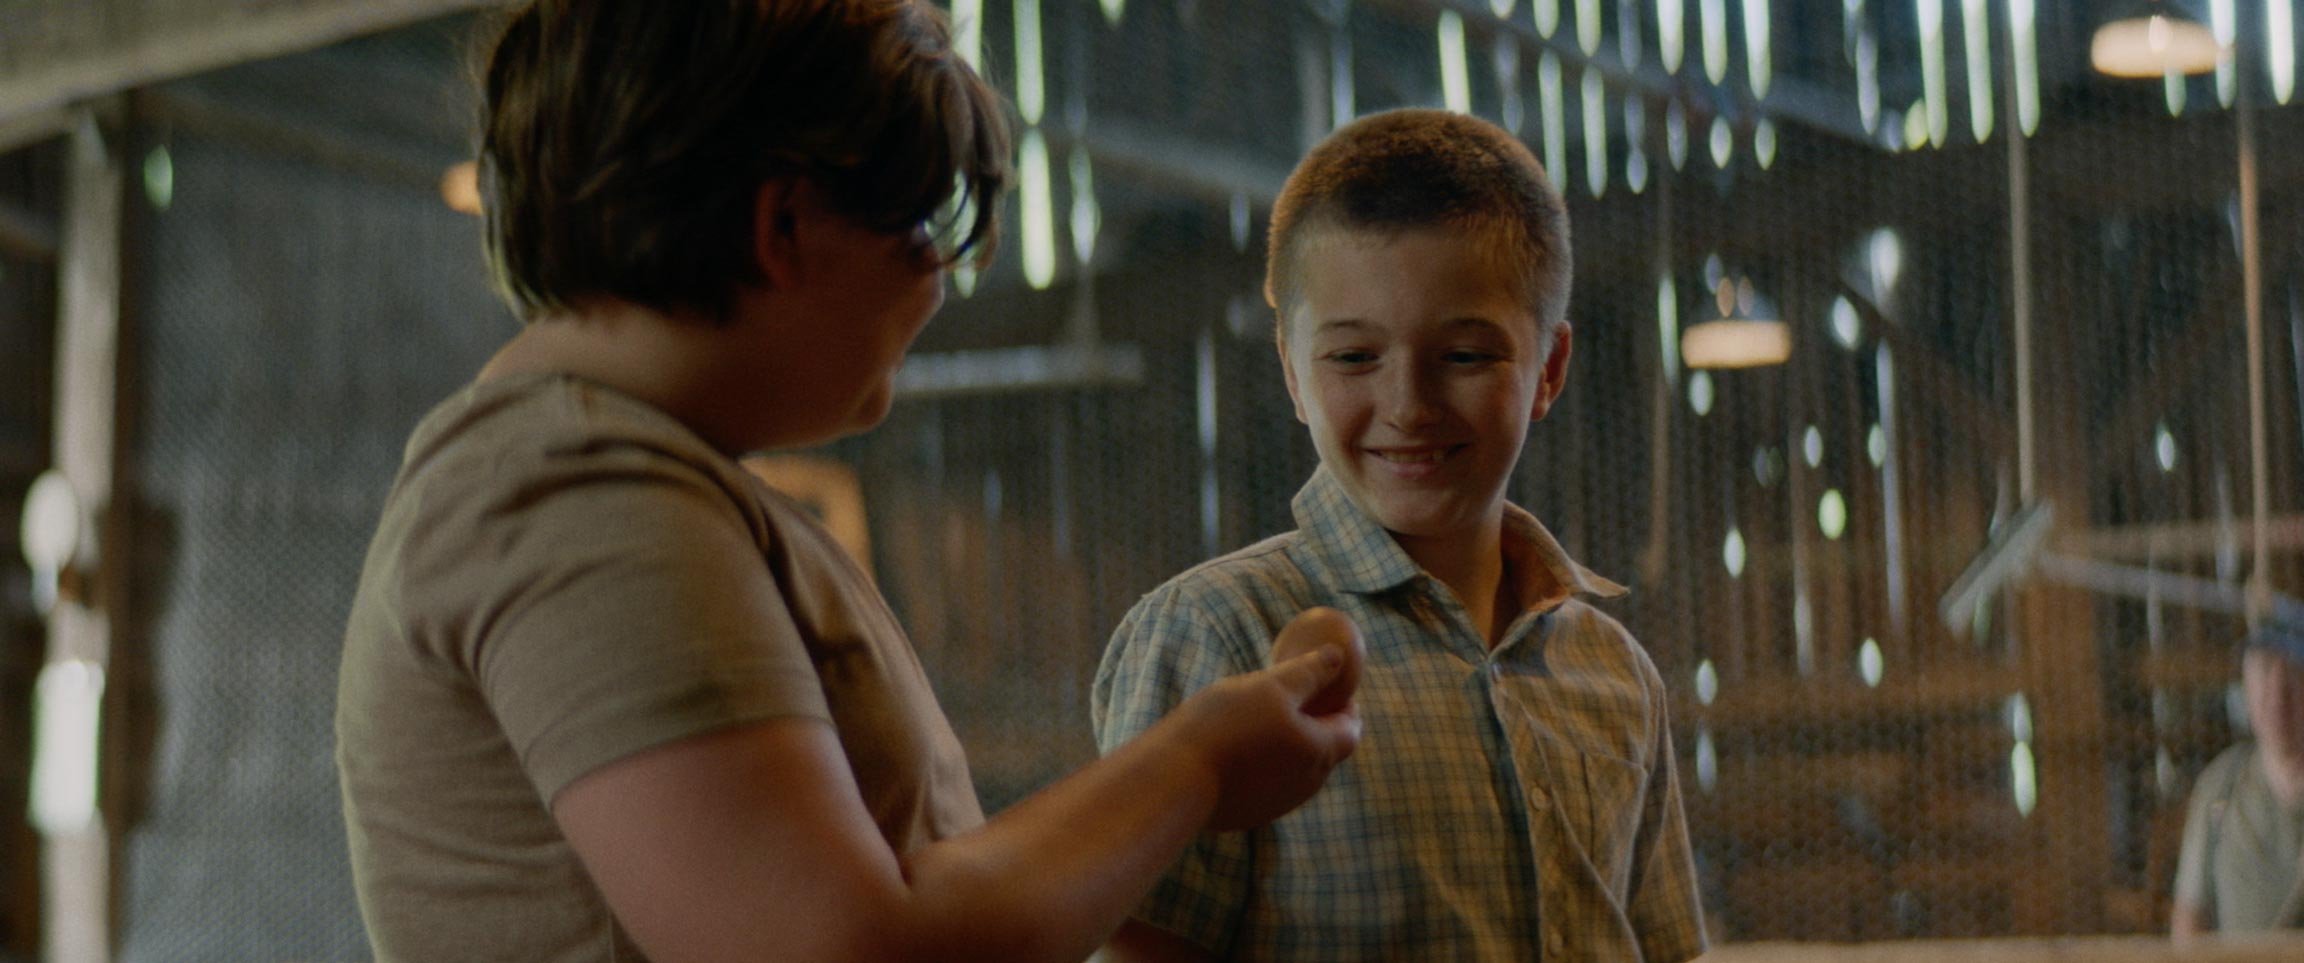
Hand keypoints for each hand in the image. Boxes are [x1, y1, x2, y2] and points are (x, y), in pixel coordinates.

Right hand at [1167, 608, 1363, 831]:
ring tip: (1258, 721)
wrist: (1174, 779)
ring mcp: (1277, 803)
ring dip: (1286, 745)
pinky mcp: (1249, 814)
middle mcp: (1306, 784)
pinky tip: (1234, 747)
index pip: (1350, 729)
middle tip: (1293, 699)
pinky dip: (1261, 764)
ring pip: (1293, 768)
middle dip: (1315, 724)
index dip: (1345, 705)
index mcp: (1318, 752)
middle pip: (1323, 750)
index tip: (1330, 687)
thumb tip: (1338, 656)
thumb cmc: (1226, 725)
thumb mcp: (1270, 686)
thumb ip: (1309, 672)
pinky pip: (1265, 783)